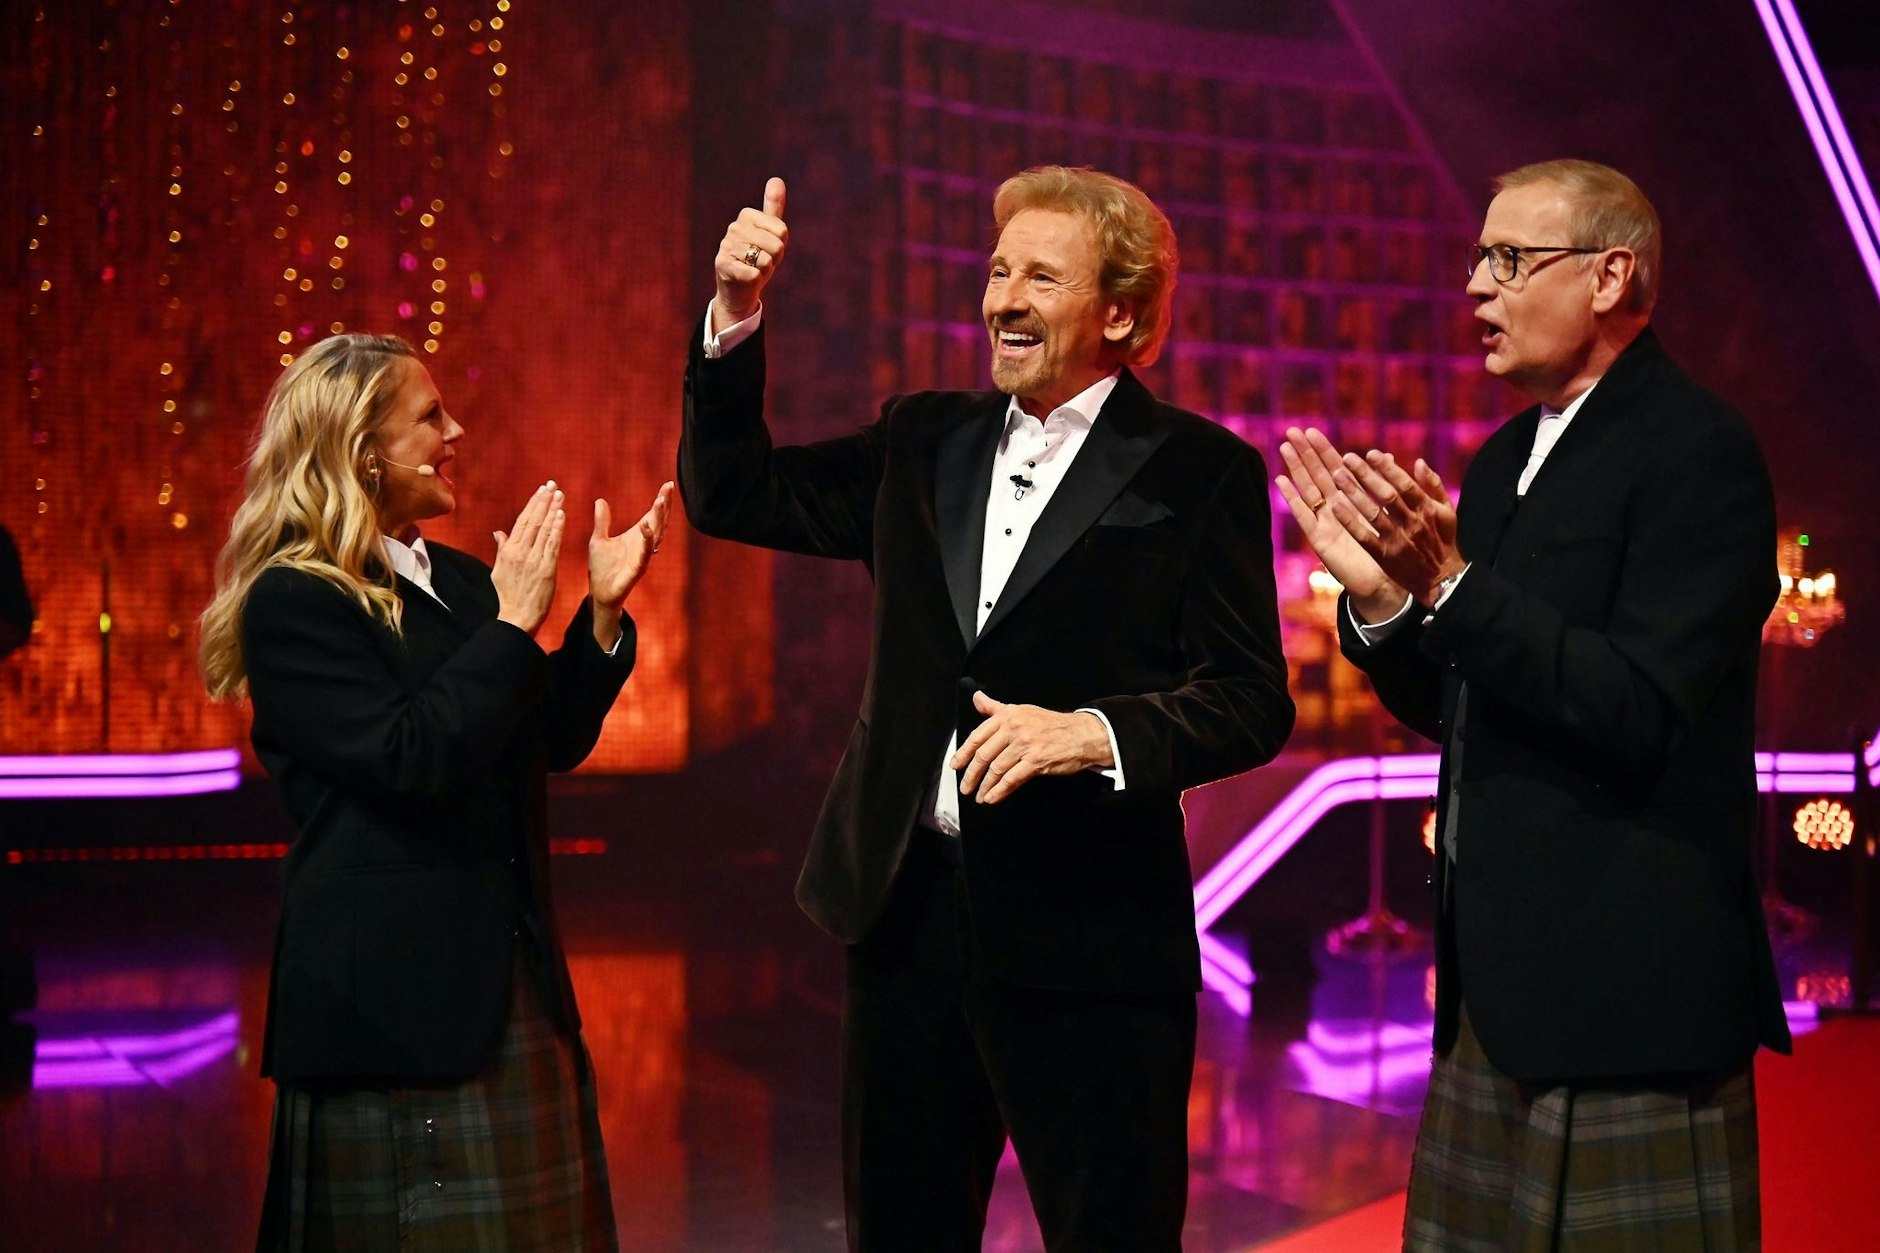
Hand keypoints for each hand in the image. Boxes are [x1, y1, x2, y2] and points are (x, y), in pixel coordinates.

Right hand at [492, 482, 563, 635]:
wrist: (518, 616)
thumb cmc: (508, 595)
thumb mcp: (498, 570)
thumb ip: (501, 549)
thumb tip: (499, 532)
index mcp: (509, 551)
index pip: (522, 521)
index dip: (532, 504)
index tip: (541, 490)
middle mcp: (520, 552)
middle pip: (533, 520)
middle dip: (543, 500)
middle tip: (552, 485)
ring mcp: (534, 559)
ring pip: (544, 529)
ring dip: (553, 509)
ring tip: (560, 494)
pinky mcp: (547, 568)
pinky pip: (553, 544)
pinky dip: (557, 528)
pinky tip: (561, 514)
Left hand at [588, 481, 674, 650]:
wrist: (599, 592)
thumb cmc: (601, 567)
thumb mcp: (598, 539)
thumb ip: (602, 521)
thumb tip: (600, 501)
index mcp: (636, 536)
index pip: (652, 515)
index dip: (661, 500)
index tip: (668, 484)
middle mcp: (643, 544)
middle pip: (659, 522)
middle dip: (664, 506)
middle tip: (668, 489)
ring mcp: (642, 557)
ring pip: (656, 535)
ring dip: (658, 519)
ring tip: (659, 501)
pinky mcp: (637, 569)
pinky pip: (645, 554)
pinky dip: (647, 541)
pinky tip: (647, 527)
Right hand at [712, 177, 787, 332]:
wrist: (739, 289)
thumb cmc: (757, 259)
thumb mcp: (770, 233)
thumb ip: (773, 207)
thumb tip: (776, 179)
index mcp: (747, 215)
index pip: (782, 230)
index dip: (780, 245)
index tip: (768, 248)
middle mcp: (734, 227)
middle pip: (776, 246)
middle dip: (773, 259)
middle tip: (760, 262)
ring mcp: (726, 246)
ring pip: (765, 261)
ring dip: (763, 271)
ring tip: (752, 269)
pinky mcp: (722, 266)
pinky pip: (753, 274)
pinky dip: (754, 280)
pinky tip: (744, 278)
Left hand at [950, 691, 1112, 804]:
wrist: (1081, 734)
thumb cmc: (1052, 724)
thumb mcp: (1022, 711)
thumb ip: (997, 709)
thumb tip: (977, 699)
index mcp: (1008, 716)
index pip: (978, 736)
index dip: (963, 753)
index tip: (955, 765)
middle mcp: (1014, 729)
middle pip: (984, 755)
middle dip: (971, 774)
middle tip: (965, 787)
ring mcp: (1025, 745)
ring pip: (996, 769)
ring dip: (985, 786)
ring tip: (979, 796)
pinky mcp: (1036, 761)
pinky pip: (1012, 779)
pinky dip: (1000, 791)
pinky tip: (993, 797)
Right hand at [1274, 427, 1405, 621]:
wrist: (1382, 580)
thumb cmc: (1386, 547)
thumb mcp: (1387, 511)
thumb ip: (1382, 483)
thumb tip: (1384, 455)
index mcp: (1349, 499)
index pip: (1334, 468)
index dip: (1322, 450)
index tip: (1312, 431)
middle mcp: (1333, 508)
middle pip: (1316, 474)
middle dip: (1305, 453)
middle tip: (1292, 431)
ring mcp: (1323, 522)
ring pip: (1307, 489)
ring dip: (1296, 469)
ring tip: (1285, 448)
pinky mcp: (1319, 539)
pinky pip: (1304, 515)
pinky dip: (1292, 498)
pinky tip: (1281, 482)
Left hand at [1331, 450, 1464, 604]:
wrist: (1442, 580)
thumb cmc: (1443, 540)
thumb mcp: (1447, 511)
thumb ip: (1433, 485)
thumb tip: (1418, 461)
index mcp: (1427, 509)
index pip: (1405, 484)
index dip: (1387, 468)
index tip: (1370, 453)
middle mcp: (1412, 523)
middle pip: (1386, 495)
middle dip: (1366, 475)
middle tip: (1347, 458)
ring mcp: (1397, 540)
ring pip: (1373, 514)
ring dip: (1354, 494)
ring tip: (1337, 476)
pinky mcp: (1384, 556)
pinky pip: (1364, 537)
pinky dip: (1350, 522)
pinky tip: (1335, 507)